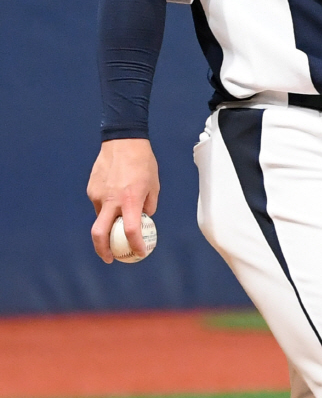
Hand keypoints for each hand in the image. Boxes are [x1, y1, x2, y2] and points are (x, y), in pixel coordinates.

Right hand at [87, 138, 159, 263]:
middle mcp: (111, 200)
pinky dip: (106, 206)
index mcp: (130, 199)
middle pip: (100, 235)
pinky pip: (99, 203)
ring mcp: (98, 194)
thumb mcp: (154, 185)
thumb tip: (144, 220)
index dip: (135, 246)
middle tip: (111, 258)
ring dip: (108, 222)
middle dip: (103, 251)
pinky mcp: (91, 188)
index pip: (130, 231)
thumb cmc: (143, 162)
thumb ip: (149, 205)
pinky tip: (115, 192)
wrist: (123, 139)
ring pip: (100, 217)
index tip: (139, 253)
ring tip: (120, 209)